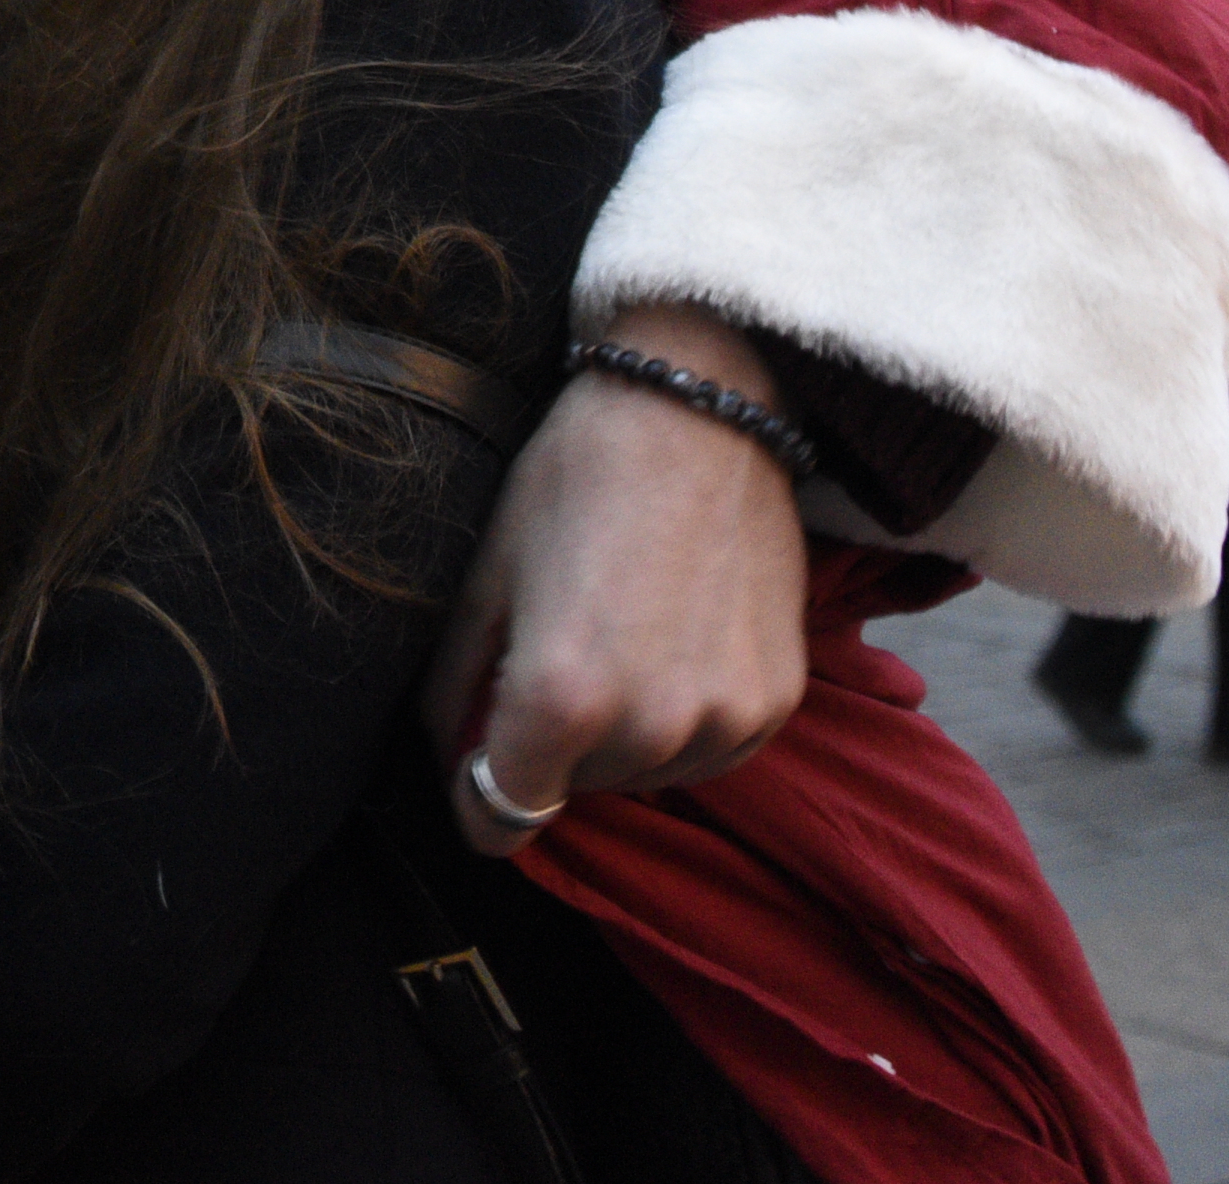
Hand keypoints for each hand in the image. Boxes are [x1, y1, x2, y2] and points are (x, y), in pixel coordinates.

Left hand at [420, 301, 809, 848]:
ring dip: (623, 735)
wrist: (700, 409)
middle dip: (553, 743)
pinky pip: (709, 750)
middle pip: (574, 790)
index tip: (478, 764)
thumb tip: (452, 762)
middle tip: (560, 644)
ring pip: (644, 773)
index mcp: (560, 698)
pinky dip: (685, 718)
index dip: (478, 799)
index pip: (503, 818)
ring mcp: (722, 720)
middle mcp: (649, 728)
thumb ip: (456, 687)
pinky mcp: (776, 702)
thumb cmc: (577, 476)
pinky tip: (673, 640)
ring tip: (622, 633)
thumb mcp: (488, 573)